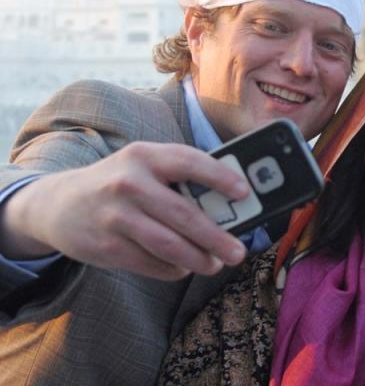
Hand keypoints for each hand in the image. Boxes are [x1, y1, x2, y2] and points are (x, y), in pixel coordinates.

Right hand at [1, 142, 249, 280]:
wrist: (59, 204)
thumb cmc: (121, 182)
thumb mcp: (144, 165)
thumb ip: (180, 175)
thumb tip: (232, 201)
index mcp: (146, 156)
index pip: (190, 162)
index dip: (220, 177)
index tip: (244, 192)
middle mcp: (129, 183)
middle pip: (184, 214)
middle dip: (216, 237)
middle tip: (238, 252)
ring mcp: (115, 216)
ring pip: (168, 245)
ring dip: (198, 259)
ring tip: (215, 265)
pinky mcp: (105, 246)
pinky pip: (150, 263)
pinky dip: (173, 269)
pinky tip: (183, 267)